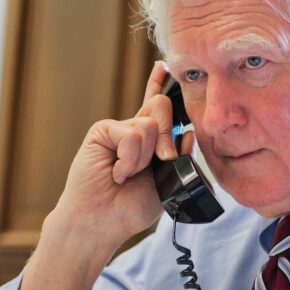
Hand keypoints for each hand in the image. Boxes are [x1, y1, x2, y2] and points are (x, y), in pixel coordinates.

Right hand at [56, 60, 179, 241]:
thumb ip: (179, 157)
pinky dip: (128, 158)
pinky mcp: (102, 131)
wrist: (101, 222)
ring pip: (147, 125)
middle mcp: (132, 131)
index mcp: (147, 142)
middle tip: (161, 161)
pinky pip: (130, 133)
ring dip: (142, 158)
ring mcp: (117, 130)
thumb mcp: (166, 182)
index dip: (160, 85)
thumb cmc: (129, 208)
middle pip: (161, 107)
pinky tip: (116, 173)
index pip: (156, 107)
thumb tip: (188, 131)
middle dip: (167, 137)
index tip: (165, 66)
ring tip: (126, 175)